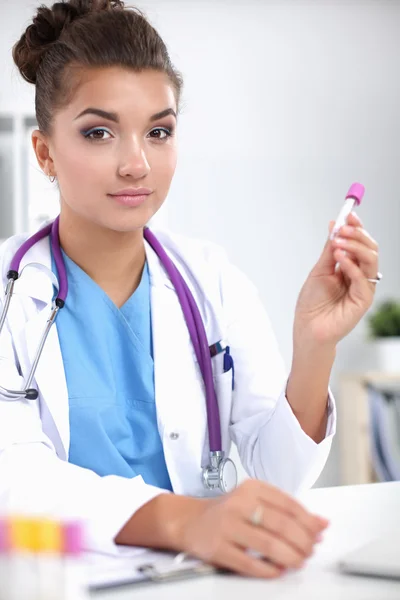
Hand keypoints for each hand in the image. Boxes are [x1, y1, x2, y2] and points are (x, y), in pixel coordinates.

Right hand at [177, 479, 328, 577]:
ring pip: (269, 545)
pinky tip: (278, 571)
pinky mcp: (218, 548)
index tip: (319, 533)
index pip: (289, 504)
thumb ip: (287, 511)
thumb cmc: (228, 512)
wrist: (190, 520)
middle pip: (282, 525)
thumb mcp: (256, 501)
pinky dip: (270, 570)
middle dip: (304, 542)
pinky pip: (250, 564)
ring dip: (291, 558)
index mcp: (251, 488)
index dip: (309, 522)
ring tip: (298, 562)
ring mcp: (227, 526)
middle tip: (310, 551)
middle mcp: (239, 503)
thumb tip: (321, 524)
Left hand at [293, 211, 378, 347]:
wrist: (308, 328)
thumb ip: (329, 249)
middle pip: (370, 249)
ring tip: (339, 243)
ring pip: (371, 260)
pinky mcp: (363, 300)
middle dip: (357, 235)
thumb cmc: (312, 303)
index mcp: (350, 267)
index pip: (360, 243)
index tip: (349, 215)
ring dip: (355, 247)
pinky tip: (339, 259)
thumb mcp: (320, 269)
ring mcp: (363, 288)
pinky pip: (362, 279)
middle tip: (343, 229)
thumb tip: (334, 225)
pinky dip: (351, 265)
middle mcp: (360, 276)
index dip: (357, 228)